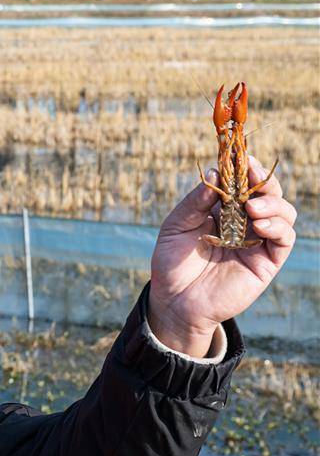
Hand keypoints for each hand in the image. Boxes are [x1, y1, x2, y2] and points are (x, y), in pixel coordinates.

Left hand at [149, 158, 296, 355]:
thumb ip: (195, 202)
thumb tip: (216, 172)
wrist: (174, 301)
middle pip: (268, 193)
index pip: (242, 183)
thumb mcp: (176, 226)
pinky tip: (258, 223)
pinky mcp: (266, 262)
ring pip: (283, 212)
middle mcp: (244, 222)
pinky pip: (284, 239)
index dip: (245, 167)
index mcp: (223, 210)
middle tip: (252, 172)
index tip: (240, 154)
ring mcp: (257, 241)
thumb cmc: (172, 263)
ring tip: (251, 206)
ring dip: (272, 203)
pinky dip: (277, 226)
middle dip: (263, 179)